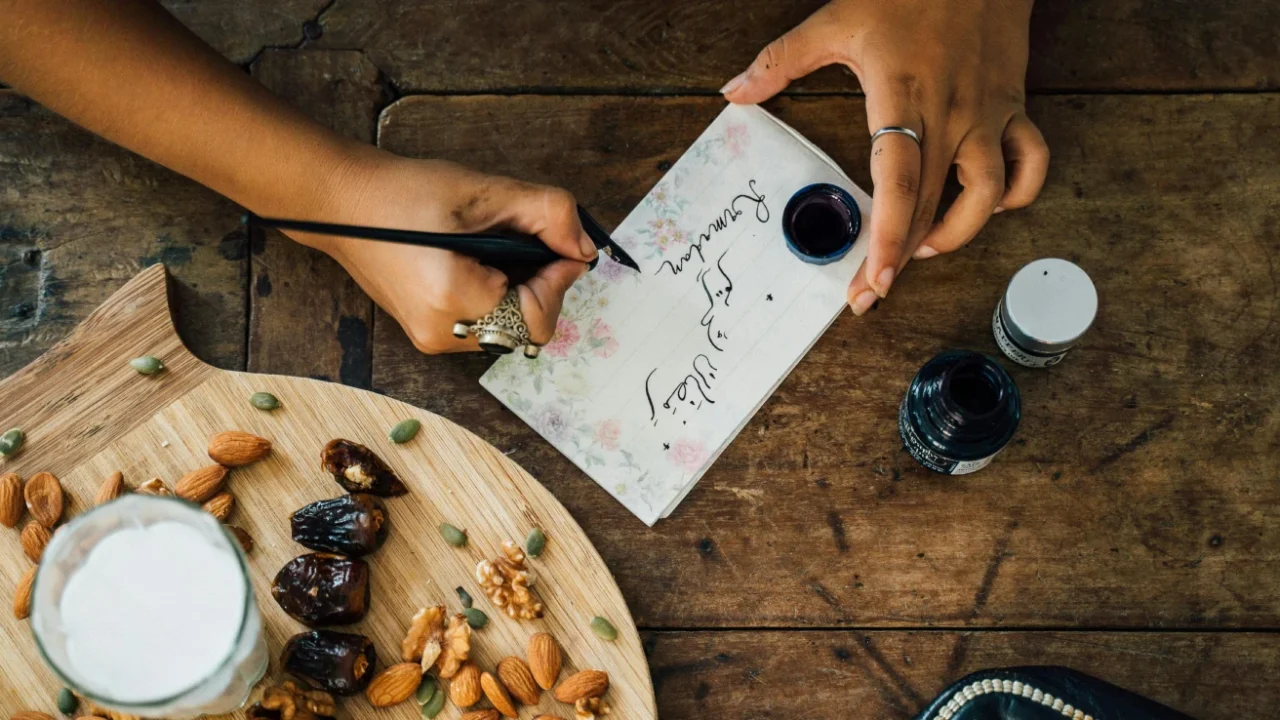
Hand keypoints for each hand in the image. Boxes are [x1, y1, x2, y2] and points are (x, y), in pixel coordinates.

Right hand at [293, 150, 595, 352]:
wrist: (342, 203)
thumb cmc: (405, 193)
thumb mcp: (484, 192)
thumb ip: (547, 215)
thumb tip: (584, 247)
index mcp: (453, 301)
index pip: (537, 317)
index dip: (559, 280)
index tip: (562, 247)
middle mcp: (441, 334)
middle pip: (527, 328)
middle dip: (540, 285)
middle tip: (529, 241)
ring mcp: (432, 339)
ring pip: (509, 328)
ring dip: (520, 290)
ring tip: (497, 248)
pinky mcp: (428, 333)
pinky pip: (486, 324)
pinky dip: (498, 296)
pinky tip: (479, 262)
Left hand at [722, 0, 1048, 314]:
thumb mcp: (836, 19)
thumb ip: (781, 60)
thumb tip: (735, 92)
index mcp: (904, 98)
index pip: (899, 185)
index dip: (888, 240)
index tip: (873, 281)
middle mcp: (951, 115)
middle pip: (932, 206)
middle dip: (902, 259)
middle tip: (872, 290)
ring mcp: (987, 115)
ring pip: (988, 197)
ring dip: (959, 233)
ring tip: (924, 247)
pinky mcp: (1013, 107)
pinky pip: (1031, 164)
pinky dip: (1016, 193)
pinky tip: (986, 206)